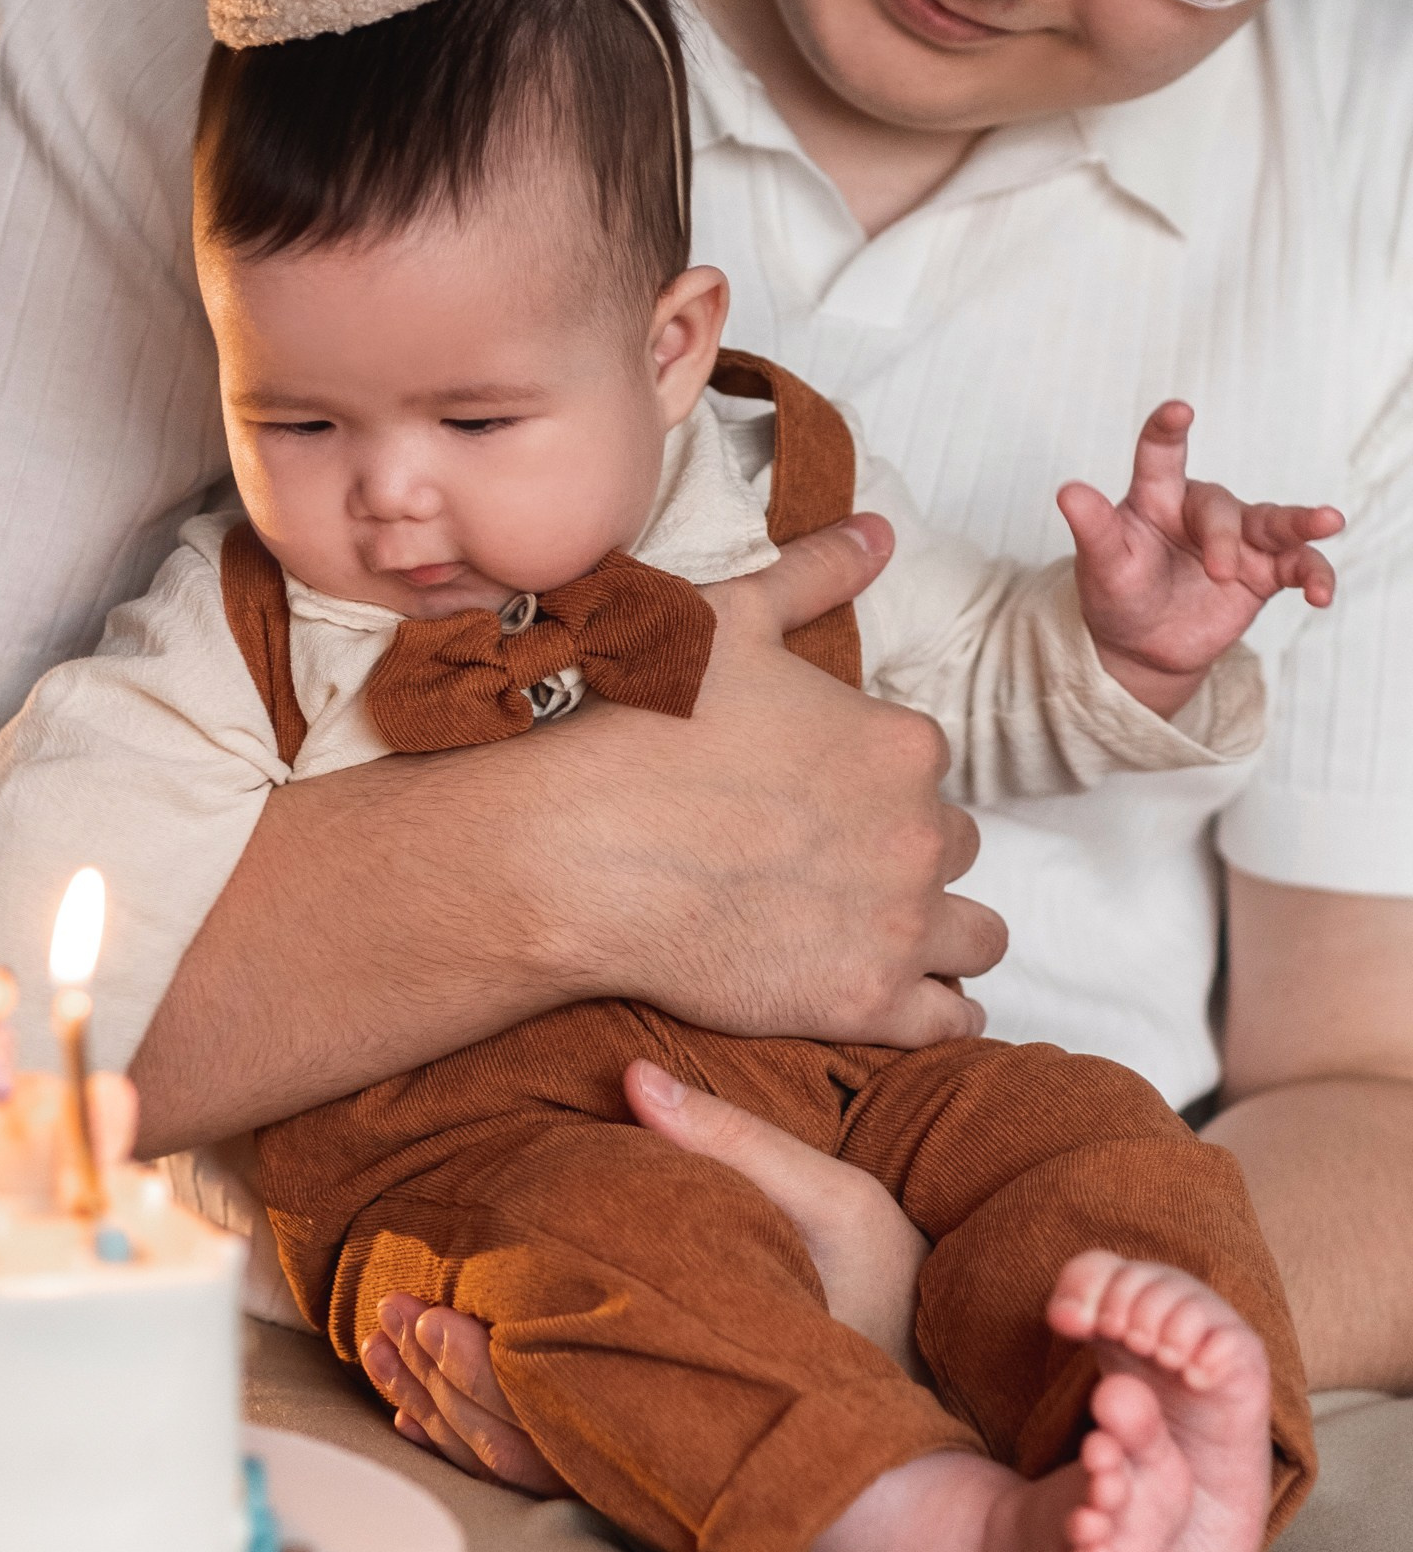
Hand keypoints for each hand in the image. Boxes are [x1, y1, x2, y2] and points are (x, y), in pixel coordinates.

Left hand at [362, 1054, 938, 1487]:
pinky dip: (487, 1444)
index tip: (417, 1311)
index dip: (473, 1356)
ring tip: (388, 1358)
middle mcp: (665, 1421)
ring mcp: (660, 1451)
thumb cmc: (886, 1290)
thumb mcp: (833, 1203)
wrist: (932, 1398)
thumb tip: (630, 1077)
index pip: (554, 1380)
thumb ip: (731, 1144)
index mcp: (694, 1363)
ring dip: (451, 1412)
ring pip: (528, 1455)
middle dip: (441, 1382)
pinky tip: (431, 1413)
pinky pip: (555, 1468)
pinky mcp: (663, 1457)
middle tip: (382, 1329)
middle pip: (521, 1427)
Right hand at [567, 515, 1003, 1046]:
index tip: (815, 801)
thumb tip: (879, 532)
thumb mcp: (728, 621)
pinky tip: (895, 999)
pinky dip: (933, 1012)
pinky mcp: (868, 1002)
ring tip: (871, 935)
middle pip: (951, 847)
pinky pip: (948, 1019)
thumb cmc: (644, 732)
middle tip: (824, 867)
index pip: (923, 770)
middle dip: (902, 855)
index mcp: (903, 745)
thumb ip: (816, 572)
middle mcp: (921, 832)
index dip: (871, 785)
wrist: (578, 853)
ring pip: (973, 935)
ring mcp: (901, 923)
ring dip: (936, 934)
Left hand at [1058, 401, 1342, 715]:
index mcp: (1156, 498)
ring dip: (1303, 522)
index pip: (1160, 454)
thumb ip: (1093, 529)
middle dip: (1222, 540)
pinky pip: (1299, 565)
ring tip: (1329, 521)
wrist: (1143, 646)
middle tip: (1216, 572)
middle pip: (1220, 508)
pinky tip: (1322, 595)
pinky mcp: (1265, 571)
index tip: (1178, 410)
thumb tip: (1068, 491)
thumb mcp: (1101, 566)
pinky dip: (1315, 575)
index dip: (1168, 430)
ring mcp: (1240, 539)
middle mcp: (1202, 511)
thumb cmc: (1117, 594)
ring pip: (1276, 521)